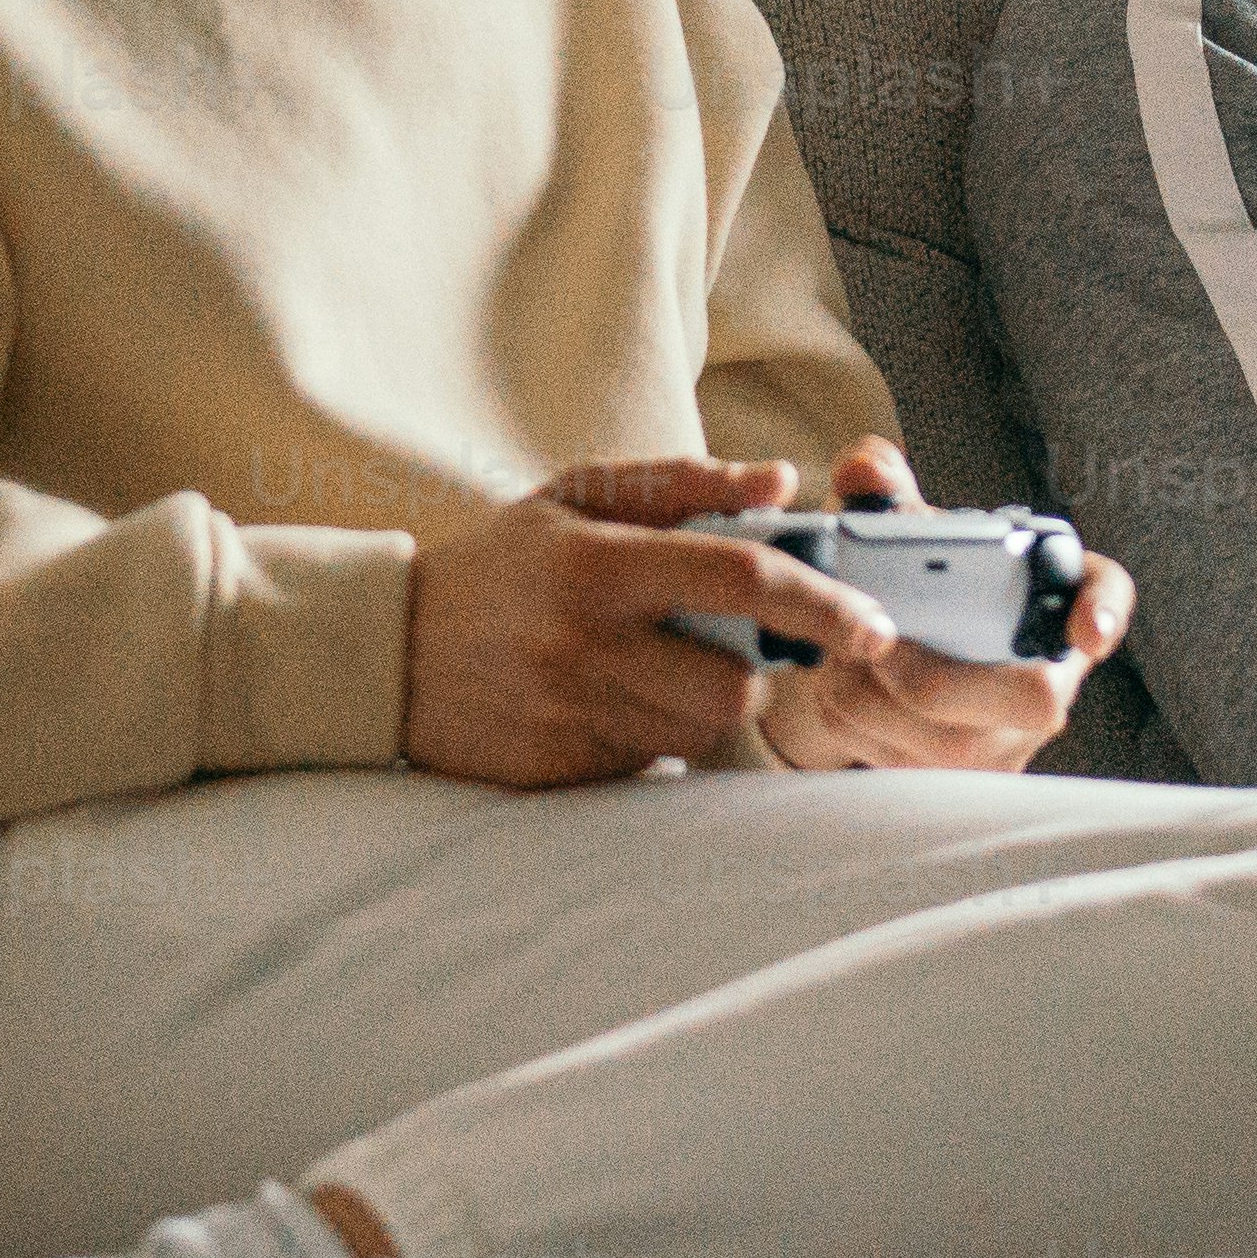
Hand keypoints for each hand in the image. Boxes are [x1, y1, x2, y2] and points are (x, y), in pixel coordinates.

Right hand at [400, 460, 898, 789]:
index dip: (821, 604)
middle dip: (753, 670)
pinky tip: (607, 703)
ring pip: (698, 732)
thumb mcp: (576, 499)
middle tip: (729, 646)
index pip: (738, 582)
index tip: (874, 625)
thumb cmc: (500, 567)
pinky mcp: (558, 774)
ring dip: (701, 705)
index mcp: (597, 566)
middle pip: (734, 683)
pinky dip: (651, 737)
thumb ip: (683, 485)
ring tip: (649, 668)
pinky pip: (649, 765)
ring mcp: (569, 717)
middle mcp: (585, 646)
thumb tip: (780, 483)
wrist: (382, 655)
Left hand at [759, 436, 1141, 777]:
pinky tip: (841, 683)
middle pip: (1037, 699)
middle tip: (878, 641)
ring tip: (841, 656)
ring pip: (959, 745)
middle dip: (942, 677)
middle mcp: (1052, 670)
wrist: (900, 643)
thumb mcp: (904, 528)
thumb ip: (882, 486)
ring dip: (882, 700)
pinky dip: (860, 722)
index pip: (1107, 594)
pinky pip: (913, 763)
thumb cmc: (920, 580)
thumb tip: (863, 469)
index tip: (1086, 632)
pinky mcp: (963, 776)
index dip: (1102, 613)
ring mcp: (1012, 736)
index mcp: (1056, 592)